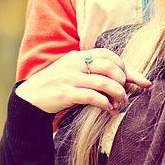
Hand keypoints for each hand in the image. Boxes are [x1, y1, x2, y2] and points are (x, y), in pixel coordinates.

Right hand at [15, 48, 151, 113]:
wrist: (31, 97)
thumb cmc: (57, 85)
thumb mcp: (73, 72)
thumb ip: (93, 71)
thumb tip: (124, 78)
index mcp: (77, 56)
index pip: (107, 54)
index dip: (123, 65)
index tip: (133, 79)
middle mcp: (74, 64)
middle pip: (109, 67)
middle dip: (124, 80)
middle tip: (126, 92)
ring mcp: (69, 78)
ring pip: (104, 83)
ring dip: (118, 94)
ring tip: (121, 102)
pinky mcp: (65, 94)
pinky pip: (92, 97)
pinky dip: (105, 104)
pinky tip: (108, 109)